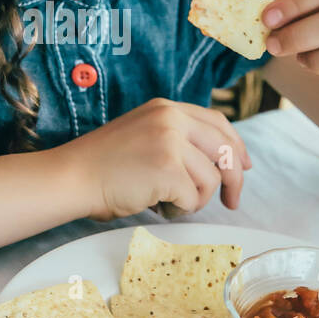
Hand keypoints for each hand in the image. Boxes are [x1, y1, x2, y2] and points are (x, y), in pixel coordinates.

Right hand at [67, 97, 251, 221]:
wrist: (73, 177)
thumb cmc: (103, 166)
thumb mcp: (144, 135)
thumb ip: (177, 139)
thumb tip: (216, 162)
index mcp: (166, 108)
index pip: (218, 122)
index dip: (236, 146)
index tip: (245, 165)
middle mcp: (171, 119)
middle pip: (226, 149)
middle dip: (234, 179)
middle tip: (231, 202)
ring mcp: (170, 142)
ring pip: (210, 179)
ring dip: (194, 199)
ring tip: (165, 201)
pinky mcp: (167, 169)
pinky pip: (193, 198)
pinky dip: (179, 209)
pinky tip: (156, 205)